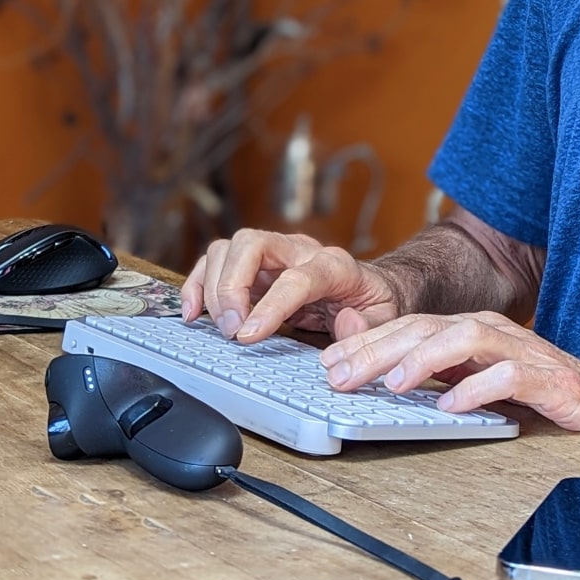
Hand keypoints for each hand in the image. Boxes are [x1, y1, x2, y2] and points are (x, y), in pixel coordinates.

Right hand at [181, 229, 402, 343]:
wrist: (371, 286)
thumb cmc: (374, 302)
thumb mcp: (386, 318)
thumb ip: (368, 325)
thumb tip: (346, 324)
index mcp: (334, 264)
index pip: (296, 277)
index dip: (270, 305)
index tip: (249, 334)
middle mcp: (299, 250)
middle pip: (252, 244)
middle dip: (231, 287)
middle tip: (230, 329)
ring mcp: (274, 254)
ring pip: (229, 248)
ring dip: (212, 287)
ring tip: (217, 326)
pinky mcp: (254, 267)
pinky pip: (215, 263)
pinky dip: (198, 284)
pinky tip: (193, 312)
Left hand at [319, 311, 579, 447]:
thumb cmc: (544, 397)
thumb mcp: (481, 382)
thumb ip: (440, 373)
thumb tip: (382, 372)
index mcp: (476, 333)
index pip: (413, 328)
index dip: (369, 342)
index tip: (329, 362)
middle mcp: (498, 335)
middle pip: (431, 327)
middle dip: (380, 347)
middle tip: (340, 372)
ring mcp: (527, 355)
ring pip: (468, 339)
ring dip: (425, 357)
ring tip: (392, 380)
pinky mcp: (554, 381)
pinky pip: (512, 377)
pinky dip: (479, 388)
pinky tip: (451, 404)